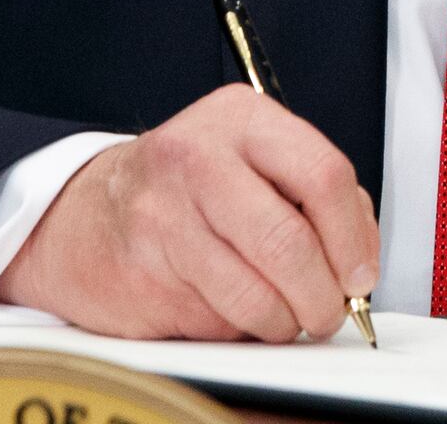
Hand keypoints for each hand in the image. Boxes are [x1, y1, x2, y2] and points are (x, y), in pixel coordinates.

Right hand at [0, 83, 378, 341]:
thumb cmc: (187, 190)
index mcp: (240, 118)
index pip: (323, 174)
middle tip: (327, 313)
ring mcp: (162, 215)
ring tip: (282, 316)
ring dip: (282, 322)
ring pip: (255, 295)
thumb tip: (358, 260)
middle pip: (289, 242)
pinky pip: (216, 320)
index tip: (359, 275)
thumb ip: (313, 195)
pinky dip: (238, 330)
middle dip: (322, 295)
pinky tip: (229, 309)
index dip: (353, 238)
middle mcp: (198, 157)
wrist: (87, 216)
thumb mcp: (252, 160)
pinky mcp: (141, 272)